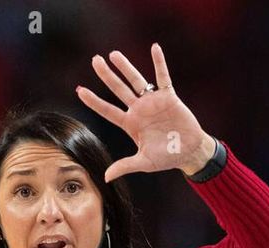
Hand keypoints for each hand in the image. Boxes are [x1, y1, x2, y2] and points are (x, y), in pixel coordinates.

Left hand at [77, 44, 216, 181]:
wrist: (189, 152)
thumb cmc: (166, 157)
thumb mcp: (144, 162)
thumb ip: (125, 165)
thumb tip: (106, 177)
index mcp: (130, 124)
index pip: (108, 110)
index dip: (93, 101)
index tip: (79, 90)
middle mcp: (139, 110)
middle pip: (118, 89)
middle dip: (107, 75)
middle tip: (95, 60)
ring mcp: (153, 102)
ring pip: (136, 80)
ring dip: (126, 67)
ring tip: (114, 54)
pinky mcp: (169, 97)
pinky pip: (163, 77)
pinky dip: (159, 63)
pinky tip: (154, 48)